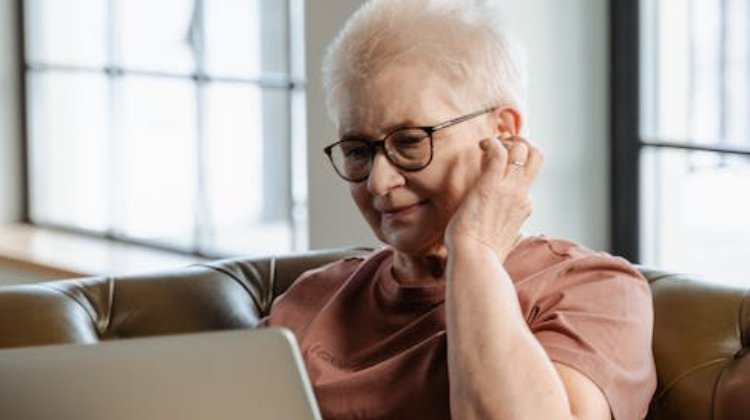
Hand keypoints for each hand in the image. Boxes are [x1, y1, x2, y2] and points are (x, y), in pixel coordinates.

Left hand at [444, 135, 542, 261]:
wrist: (475, 260)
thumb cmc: (483, 255)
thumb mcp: (506, 241)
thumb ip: (512, 233)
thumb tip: (517, 235)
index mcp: (524, 207)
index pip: (530, 176)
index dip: (519, 163)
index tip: (503, 161)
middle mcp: (521, 195)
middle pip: (537, 156)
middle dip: (522, 142)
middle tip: (502, 144)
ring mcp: (508, 189)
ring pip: (521, 149)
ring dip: (506, 140)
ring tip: (488, 145)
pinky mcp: (490, 185)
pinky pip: (498, 152)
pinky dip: (492, 143)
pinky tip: (481, 146)